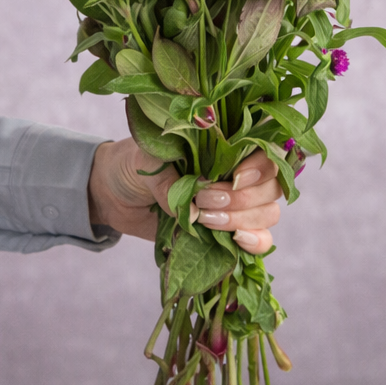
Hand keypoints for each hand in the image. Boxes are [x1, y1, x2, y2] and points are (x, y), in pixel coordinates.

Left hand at [87, 139, 282, 253]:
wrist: (114, 194)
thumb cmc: (133, 164)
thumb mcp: (147, 159)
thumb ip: (170, 180)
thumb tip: (192, 211)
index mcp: (226, 142)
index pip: (266, 148)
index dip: (260, 165)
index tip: (234, 177)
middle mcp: (238, 171)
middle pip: (271, 185)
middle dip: (241, 197)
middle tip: (204, 200)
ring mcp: (237, 203)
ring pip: (268, 212)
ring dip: (241, 219)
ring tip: (205, 219)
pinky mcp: (229, 231)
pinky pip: (261, 240)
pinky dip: (255, 243)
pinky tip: (236, 241)